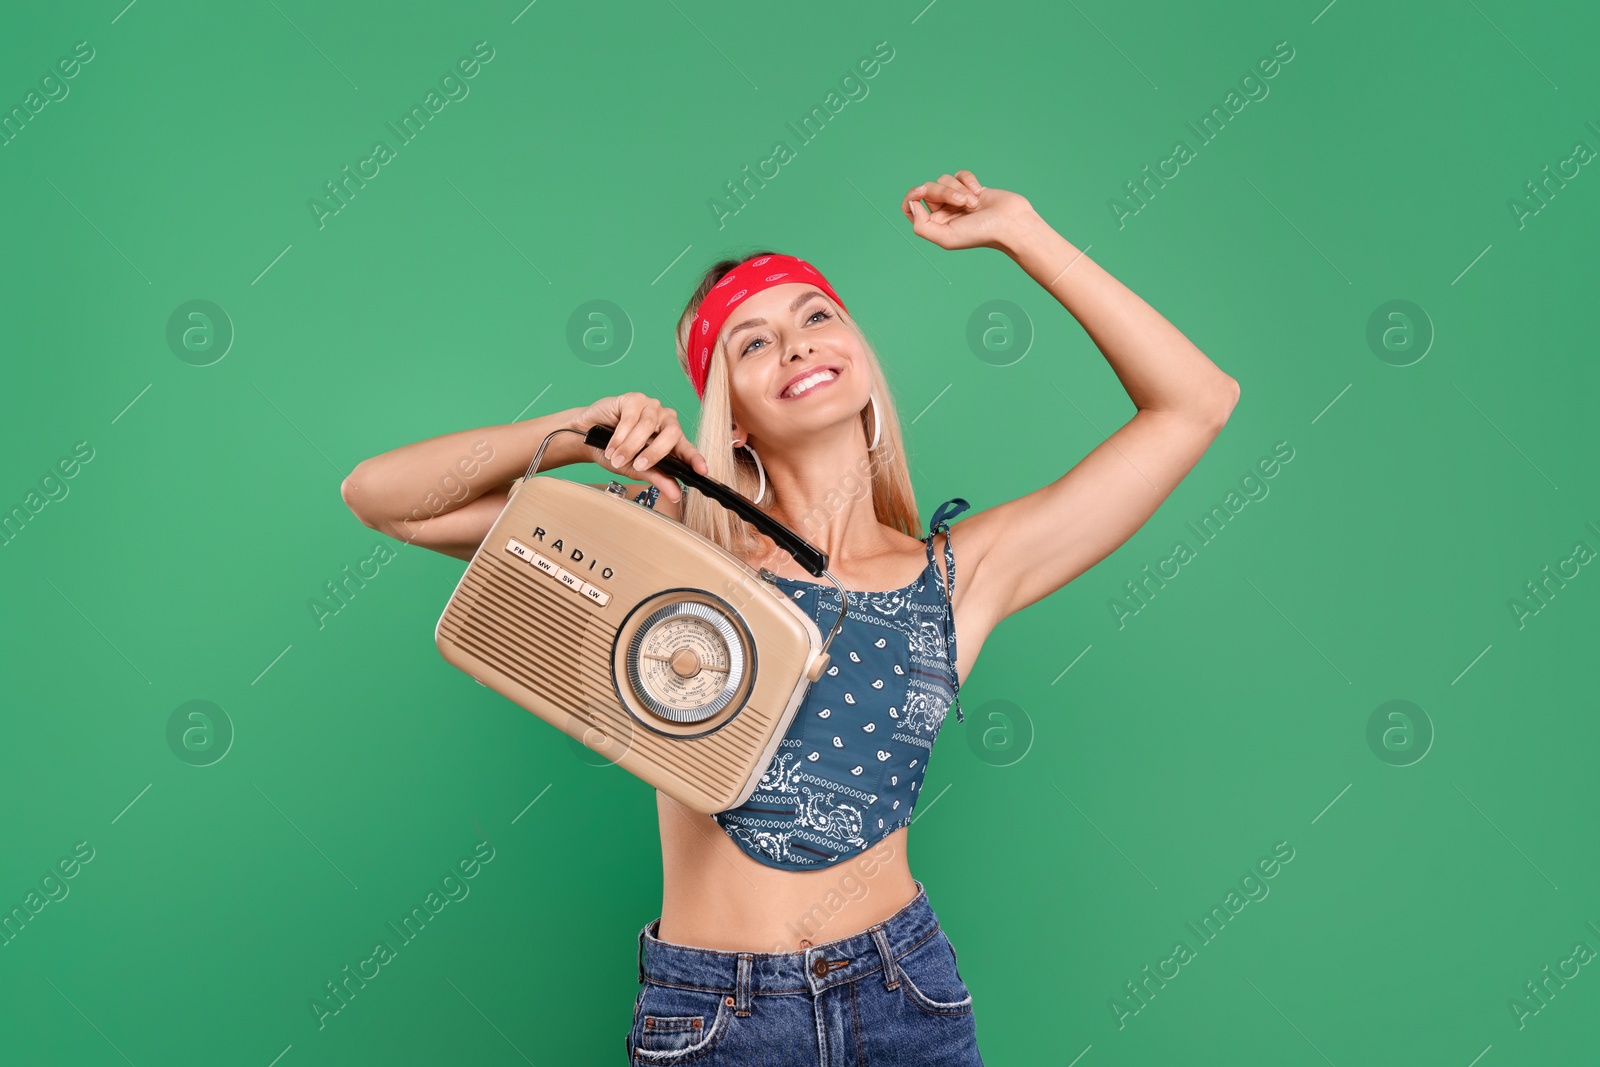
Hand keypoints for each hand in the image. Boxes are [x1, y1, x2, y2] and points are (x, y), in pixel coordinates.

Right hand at [570, 392, 708, 501]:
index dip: (695, 458)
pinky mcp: (634, 399)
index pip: (687, 448)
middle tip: (639, 466)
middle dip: (655, 453)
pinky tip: (611, 446)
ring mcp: (651, 407)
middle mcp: (665, 420)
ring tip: (617, 459)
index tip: (702, 471)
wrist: (586, 438)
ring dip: (631, 446)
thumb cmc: (615, 453)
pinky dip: (620, 435)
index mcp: (671, 439)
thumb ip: (658, 478)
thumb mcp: (636, 470)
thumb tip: (675, 494)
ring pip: (648, 426)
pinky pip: (631, 417)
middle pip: (672, 434)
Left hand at [901, 170, 1034, 251]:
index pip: (910, 206)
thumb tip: (912, 205)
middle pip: (928, 189)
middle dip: (944, 192)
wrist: (1010, 224)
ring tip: (974, 204)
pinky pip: (960, 174)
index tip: (921, 191)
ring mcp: (957, 198)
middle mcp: (943, 211)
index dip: (912, 196)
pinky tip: (980, 193)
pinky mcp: (971, 187)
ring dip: (960, 189)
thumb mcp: (946, 238)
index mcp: (934, 225)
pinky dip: (969, 181)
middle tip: (962, 202)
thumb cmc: (981, 233)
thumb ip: (922, 226)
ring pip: (944, 179)